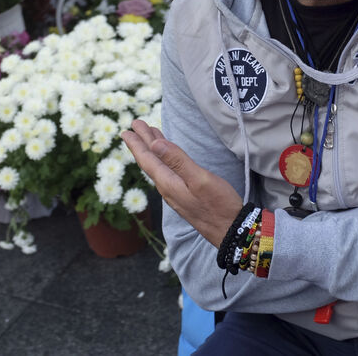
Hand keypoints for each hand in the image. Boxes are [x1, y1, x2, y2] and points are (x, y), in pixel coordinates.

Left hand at [121, 119, 242, 247]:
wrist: (230, 230)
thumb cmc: (218, 204)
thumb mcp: (199, 179)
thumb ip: (177, 161)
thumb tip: (155, 145)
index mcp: (168, 183)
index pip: (148, 159)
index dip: (138, 143)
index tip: (128, 129)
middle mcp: (168, 189)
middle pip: (151, 162)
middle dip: (143, 143)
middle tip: (134, 126)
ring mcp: (176, 194)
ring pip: (159, 167)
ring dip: (154, 150)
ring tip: (150, 137)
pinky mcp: (184, 196)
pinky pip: (168, 173)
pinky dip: (164, 160)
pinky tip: (167, 160)